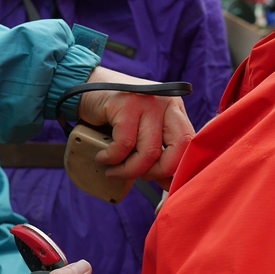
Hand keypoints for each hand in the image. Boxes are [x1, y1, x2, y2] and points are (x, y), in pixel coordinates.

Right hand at [78, 67, 194, 183]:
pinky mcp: (127, 104)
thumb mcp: (140, 133)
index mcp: (175, 110)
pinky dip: (111, 158)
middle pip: (177, 149)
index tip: (161, 185)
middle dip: (155, 172)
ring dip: (127, 170)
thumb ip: (156, 154)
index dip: (176, 170)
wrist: (86, 88)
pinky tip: (102, 158)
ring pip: (148, 152)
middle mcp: (166, 103)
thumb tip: (168, 185)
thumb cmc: (114, 116)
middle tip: (137, 177)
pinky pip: (125, 145)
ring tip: (113, 171)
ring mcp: (148, 102)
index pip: (188, 144)